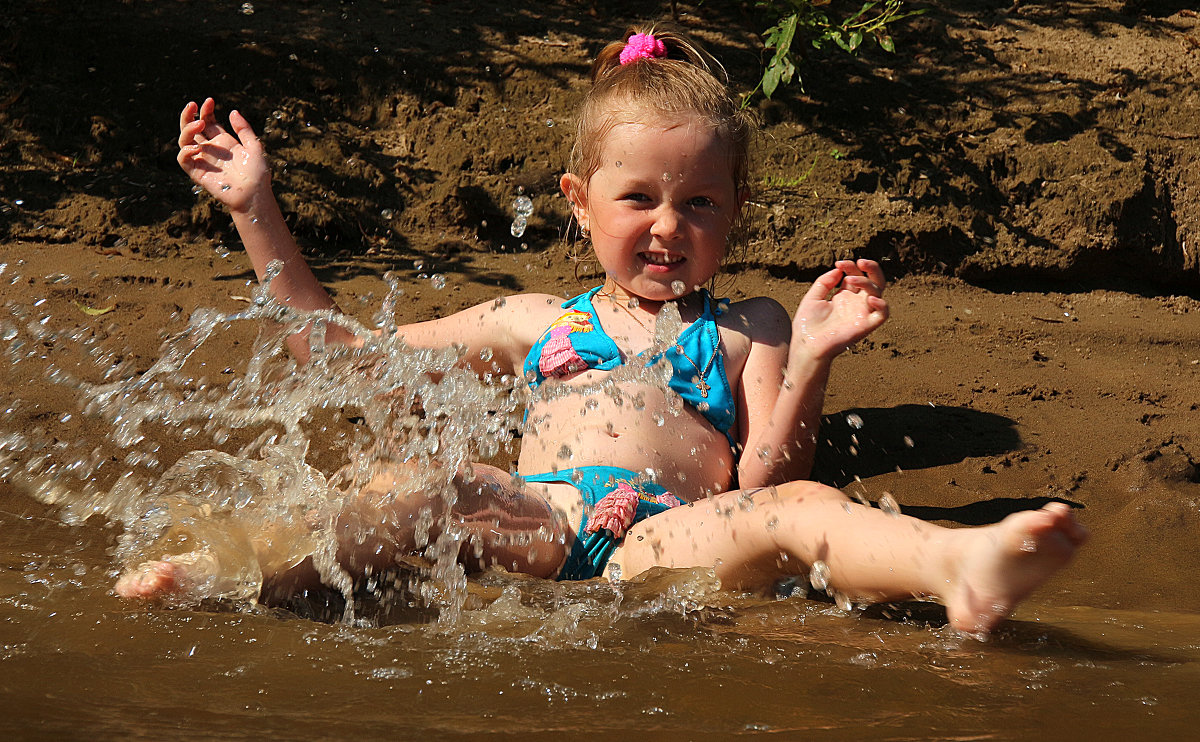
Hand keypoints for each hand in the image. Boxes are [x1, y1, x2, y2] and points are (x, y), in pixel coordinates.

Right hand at [177, 98, 269, 212]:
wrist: (255, 195)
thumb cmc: (257, 173)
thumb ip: (244, 129)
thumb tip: (232, 111)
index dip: (206, 110)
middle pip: (192, 129)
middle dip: (188, 115)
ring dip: (187, 130)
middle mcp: (211, 150)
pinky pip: (184, 160)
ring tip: (199, 124)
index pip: (208, 121)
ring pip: (184, 141)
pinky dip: (185, 151)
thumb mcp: (254, 146)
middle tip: (192, 105)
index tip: (210, 100)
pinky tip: (195, 146)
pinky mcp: (198, 173)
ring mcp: (203, 160)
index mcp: (223, 142)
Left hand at [792, 259, 888, 360]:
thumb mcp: (812, 298)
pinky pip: (883, 314)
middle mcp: (855, 303)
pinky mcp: (866, 325)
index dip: (850, 266)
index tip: (839, 263)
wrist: (807, 345)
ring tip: (850, 279)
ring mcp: (861, 313)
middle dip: (871, 268)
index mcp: (844, 296)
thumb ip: (824, 282)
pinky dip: (882, 305)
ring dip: (867, 281)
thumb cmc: (808, 325)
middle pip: (873, 281)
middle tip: (860, 261)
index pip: (855, 275)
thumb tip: (838, 270)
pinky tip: (870, 299)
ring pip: (878, 292)